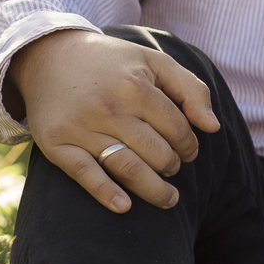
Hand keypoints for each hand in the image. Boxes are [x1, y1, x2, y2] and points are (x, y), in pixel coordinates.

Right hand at [7, 29, 219, 213]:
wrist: (50, 56)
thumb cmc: (112, 62)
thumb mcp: (154, 61)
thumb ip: (191, 89)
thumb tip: (213, 128)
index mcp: (135, 86)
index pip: (176, 127)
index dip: (189, 144)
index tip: (189, 151)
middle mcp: (109, 108)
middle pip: (155, 152)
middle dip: (172, 166)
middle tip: (174, 168)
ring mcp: (81, 128)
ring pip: (127, 167)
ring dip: (153, 190)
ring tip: (168, 199)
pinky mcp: (57, 144)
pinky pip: (84, 175)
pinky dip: (106, 194)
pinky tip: (125, 207)